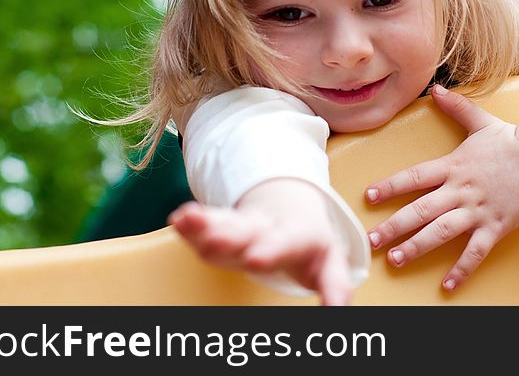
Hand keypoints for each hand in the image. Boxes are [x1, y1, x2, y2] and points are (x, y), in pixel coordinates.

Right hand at [169, 178, 350, 305]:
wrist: (291, 206)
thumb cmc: (310, 245)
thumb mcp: (329, 264)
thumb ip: (335, 287)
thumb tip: (340, 312)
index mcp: (299, 236)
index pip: (288, 244)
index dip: (273, 251)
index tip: (260, 262)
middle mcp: (268, 228)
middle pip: (251, 232)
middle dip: (235, 238)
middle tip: (224, 244)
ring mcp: (243, 226)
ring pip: (226, 224)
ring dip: (208, 225)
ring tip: (188, 222)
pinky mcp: (222, 225)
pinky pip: (206, 222)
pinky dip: (192, 223)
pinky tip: (179, 220)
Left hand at [364, 84, 518, 291]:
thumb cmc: (510, 141)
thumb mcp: (480, 121)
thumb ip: (456, 107)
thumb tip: (436, 89)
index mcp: (453, 166)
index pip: (414, 177)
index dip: (390, 186)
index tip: (369, 196)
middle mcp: (461, 189)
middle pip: (421, 209)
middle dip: (394, 226)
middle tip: (371, 240)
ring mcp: (478, 210)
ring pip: (442, 231)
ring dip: (418, 246)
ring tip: (396, 259)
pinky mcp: (496, 226)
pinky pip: (476, 251)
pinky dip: (461, 269)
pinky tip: (446, 285)